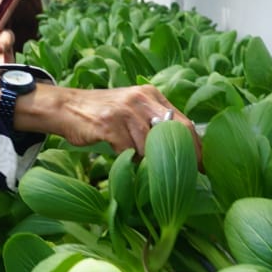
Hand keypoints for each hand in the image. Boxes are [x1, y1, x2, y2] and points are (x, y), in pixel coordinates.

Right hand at [44, 85, 202, 168]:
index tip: (204, 165)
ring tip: (143, 167)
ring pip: (150, 146)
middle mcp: (141, 99)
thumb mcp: (132, 110)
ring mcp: (125, 111)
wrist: (66, 107)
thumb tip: (179, 150)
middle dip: (184, 157)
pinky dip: (128, 160)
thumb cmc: (102, 114)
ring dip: (148, 161)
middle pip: (174, 132)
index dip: (196, 146)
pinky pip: (128, 151)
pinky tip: (122, 159)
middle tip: (189, 176)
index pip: (184, 122)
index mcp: (151, 95)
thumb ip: (153, 123)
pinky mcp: (109, 124)